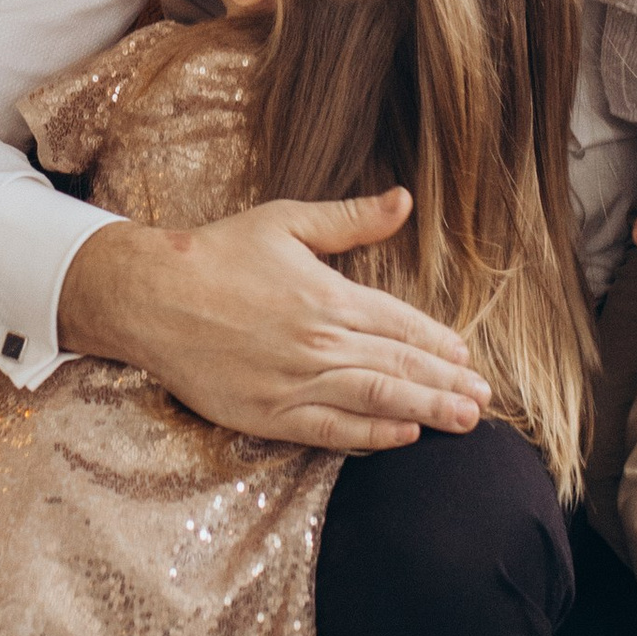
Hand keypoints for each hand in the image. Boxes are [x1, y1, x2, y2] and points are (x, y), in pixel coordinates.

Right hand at [60, 186, 490, 451]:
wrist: (153, 296)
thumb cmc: (218, 253)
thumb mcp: (288, 222)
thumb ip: (352, 220)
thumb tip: (404, 199)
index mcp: (330, 295)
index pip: (402, 325)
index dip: (439, 343)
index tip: (466, 358)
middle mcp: (321, 341)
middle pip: (400, 367)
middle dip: (447, 385)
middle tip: (483, 402)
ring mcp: (296, 381)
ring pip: (377, 400)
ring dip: (426, 411)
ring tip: (463, 421)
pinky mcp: (269, 413)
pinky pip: (331, 430)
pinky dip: (371, 436)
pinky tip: (403, 436)